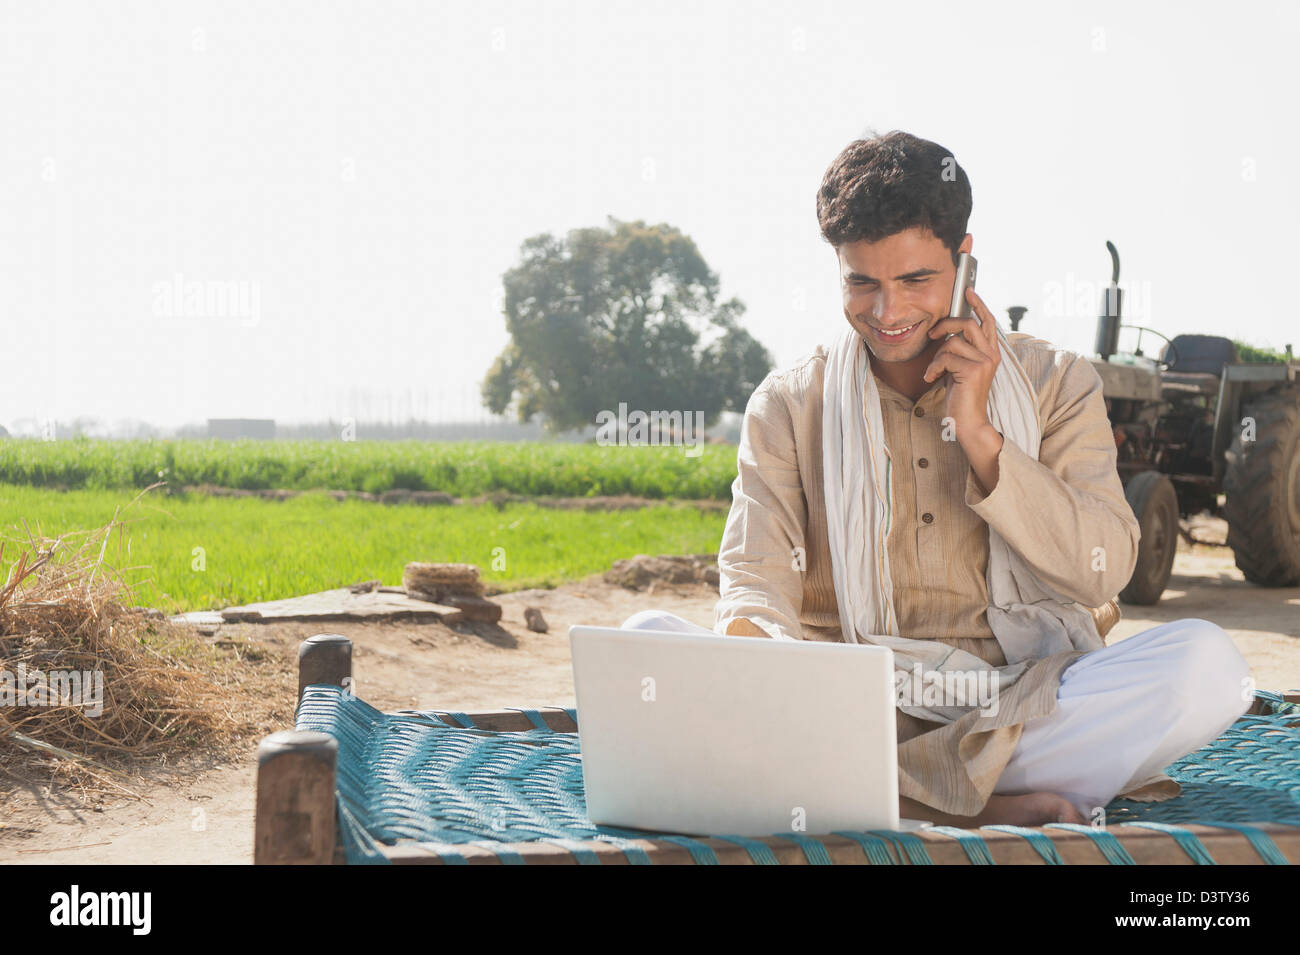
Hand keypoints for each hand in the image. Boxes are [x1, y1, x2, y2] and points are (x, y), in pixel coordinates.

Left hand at [923, 287, 1001, 441]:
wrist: (967, 421)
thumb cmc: (961, 395)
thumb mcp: (960, 367)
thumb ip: (959, 349)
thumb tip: (946, 332)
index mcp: (990, 352)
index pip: (987, 321)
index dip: (977, 304)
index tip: (967, 290)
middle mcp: (991, 354)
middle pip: (968, 324)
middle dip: (946, 325)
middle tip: (932, 334)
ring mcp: (985, 362)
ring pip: (953, 342)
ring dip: (937, 356)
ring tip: (935, 371)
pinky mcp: (974, 370)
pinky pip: (946, 357)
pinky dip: (934, 368)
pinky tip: (932, 379)